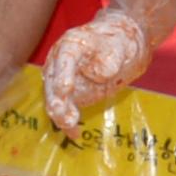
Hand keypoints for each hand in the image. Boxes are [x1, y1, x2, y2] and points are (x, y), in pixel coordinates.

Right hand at [41, 6, 151, 132]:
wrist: (122, 46)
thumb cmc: (120, 41)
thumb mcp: (120, 46)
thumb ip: (110, 58)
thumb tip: (99, 73)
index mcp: (71, 44)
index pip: (64, 58)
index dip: (63, 74)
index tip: (66, 89)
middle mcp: (60, 62)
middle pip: (53, 81)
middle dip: (57, 99)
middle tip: (62, 113)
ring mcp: (63, 79)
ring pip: (55, 99)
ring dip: (60, 113)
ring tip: (70, 126)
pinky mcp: (71, 95)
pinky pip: (65, 110)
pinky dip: (68, 122)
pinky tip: (75, 135)